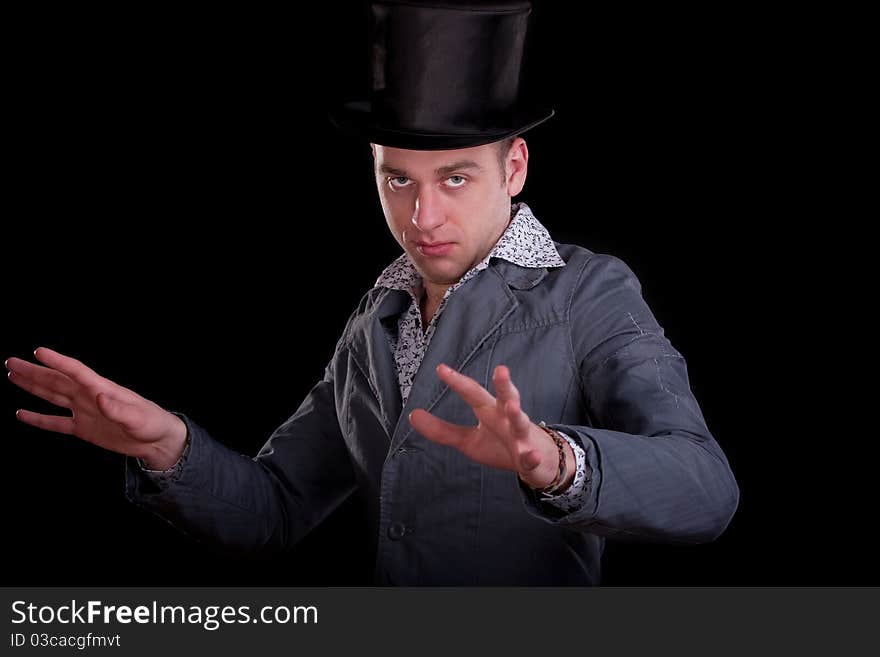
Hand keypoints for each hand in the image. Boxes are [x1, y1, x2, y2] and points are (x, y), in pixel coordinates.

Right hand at [6, 347, 186, 468]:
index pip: (76, 371)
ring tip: (13, 375)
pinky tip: (21, 413)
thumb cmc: (152, 424)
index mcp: (103, 389)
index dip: (58, 361)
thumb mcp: (137, 418)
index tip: (38, 351)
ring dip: (32, 386)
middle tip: (10, 362)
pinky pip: (56, 422)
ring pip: (52, 396)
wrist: (157, 442)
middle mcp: (89, 396)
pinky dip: (38, 418)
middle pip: (57, 380)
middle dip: (34, 371)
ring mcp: (84, 411)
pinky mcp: (83, 428)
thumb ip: (118, 409)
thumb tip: (100, 397)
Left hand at [408, 363, 569, 488]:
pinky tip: (531, 457)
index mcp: (490, 411)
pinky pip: (532, 457)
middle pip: (506, 397)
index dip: (457, 381)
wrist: (537, 462)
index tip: (441, 369)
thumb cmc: (500, 444)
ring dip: (517, 414)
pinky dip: (532, 457)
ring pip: (521, 423)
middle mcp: (507, 418)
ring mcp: (522, 437)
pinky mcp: (532, 457)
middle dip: (504, 384)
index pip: (473, 393)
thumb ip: (442, 429)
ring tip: (512, 407)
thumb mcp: (467, 439)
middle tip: (501, 370)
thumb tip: (413, 415)